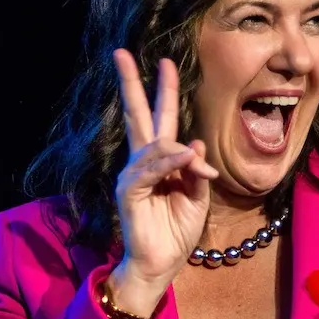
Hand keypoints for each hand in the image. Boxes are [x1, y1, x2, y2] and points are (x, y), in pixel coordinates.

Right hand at [110, 48, 218, 315]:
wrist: (161, 264)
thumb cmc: (177, 232)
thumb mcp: (197, 198)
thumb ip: (196, 172)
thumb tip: (194, 145)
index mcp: (160, 162)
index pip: (159, 119)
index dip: (163, 92)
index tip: (166, 63)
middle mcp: (142, 163)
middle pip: (136, 116)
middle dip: (131, 84)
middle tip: (121, 53)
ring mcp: (132, 176)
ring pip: (152, 146)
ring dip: (176, 153)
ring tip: (194, 169)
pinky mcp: (128, 193)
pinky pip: (148, 171)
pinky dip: (167, 164)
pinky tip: (180, 161)